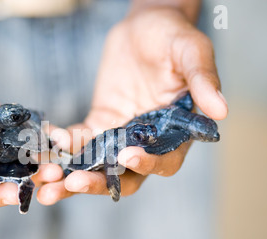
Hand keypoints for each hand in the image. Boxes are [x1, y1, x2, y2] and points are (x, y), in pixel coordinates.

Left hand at [37, 7, 227, 204]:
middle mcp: (147, 141)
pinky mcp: (99, 124)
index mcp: (175, 132)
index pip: (164, 160)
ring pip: (96, 166)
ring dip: (71, 177)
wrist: (144, 25)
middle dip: (97, 183)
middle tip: (70, 185)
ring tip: (45, 184)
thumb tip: (221, 110)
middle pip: (124, 175)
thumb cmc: (172, 36)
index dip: (147, 164)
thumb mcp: (191, 51)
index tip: (125, 156)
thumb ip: (203, 79)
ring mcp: (120, 135)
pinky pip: (79, 142)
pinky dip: (62, 147)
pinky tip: (45, 147)